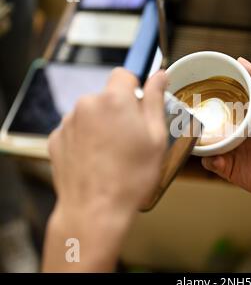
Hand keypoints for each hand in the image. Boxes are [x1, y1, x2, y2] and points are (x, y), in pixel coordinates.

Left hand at [43, 68, 166, 271]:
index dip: (135, 86)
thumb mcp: (156, 137)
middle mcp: (87, 104)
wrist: (96, 210)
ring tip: (114, 154)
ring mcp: (68, 122)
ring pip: (92, 114)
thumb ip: (156, 99)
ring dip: (102, 125)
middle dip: (120, 110)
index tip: (140, 101)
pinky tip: (97, 161)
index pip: (124, 74)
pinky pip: (77, 131)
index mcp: (114, 99)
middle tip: (132, 138)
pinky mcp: (56, 139)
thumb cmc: (131, 176)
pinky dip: (87, 140)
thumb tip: (160, 75)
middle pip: (108, 96)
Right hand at [202, 58, 250, 197]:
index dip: (208, 98)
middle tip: (195, 116)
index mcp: (241, 115)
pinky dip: (210, 160)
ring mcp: (229, 149)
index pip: (219, 104)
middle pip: (207, 123)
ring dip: (201, 140)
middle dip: (199, 120)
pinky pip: (210, 162)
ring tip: (206, 138)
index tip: (198, 91)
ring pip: (204, 142)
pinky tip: (220, 157)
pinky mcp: (228, 168)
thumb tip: (241, 61)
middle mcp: (233, 131)